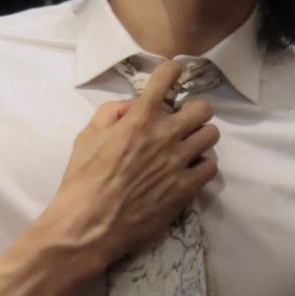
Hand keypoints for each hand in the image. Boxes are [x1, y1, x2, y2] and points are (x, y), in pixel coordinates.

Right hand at [52, 59, 219, 266]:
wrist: (90, 225)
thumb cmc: (82, 180)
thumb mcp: (86, 138)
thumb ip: (111, 113)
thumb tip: (132, 105)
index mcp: (138, 119)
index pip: (166, 78)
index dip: (172, 70)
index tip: (174, 72)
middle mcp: (164, 135)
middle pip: (202, 108)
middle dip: (193, 111)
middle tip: (182, 121)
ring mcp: (179, 162)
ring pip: (211, 135)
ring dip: (200, 137)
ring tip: (187, 147)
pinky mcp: (186, 188)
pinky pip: (211, 166)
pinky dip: (202, 165)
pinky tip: (188, 170)